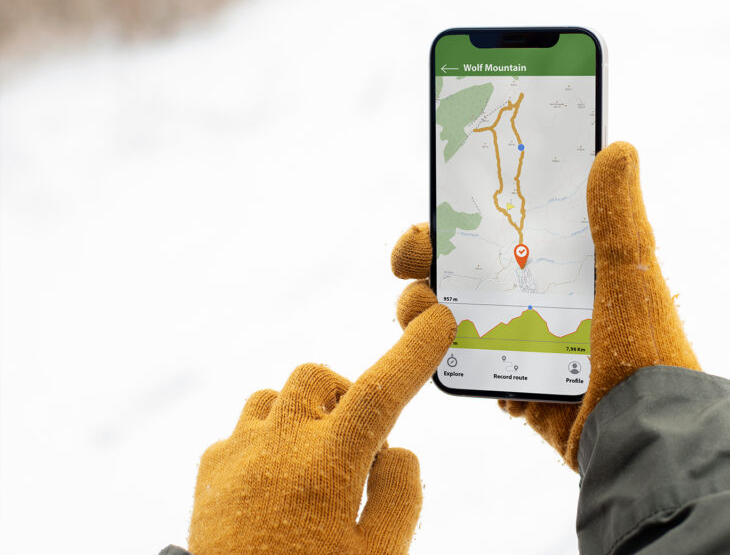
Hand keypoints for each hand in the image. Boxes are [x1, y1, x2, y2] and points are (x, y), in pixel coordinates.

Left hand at [188, 305, 455, 554]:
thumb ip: (401, 493)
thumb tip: (395, 449)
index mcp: (328, 467)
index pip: (383, 390)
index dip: (415, 350)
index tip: (437, 318)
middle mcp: (278, 447)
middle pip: (321, 380)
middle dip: (349, 398)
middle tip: (361, 451)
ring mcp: (237, 455)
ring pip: (276, 397)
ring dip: (306, 416)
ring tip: (316, 465)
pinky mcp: (210, 471)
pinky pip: (245, 428)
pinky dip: (270, 440)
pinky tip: (277, 485)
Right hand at [391, 141, 699, 470]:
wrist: (646, 439)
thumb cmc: (645, 350)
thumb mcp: (631, 274)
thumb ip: (617, 217)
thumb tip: (618, 148)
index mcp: (572, 268)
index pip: (509, 229)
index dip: (465, 218)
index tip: (433, 210)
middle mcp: (547, 302)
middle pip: (470, 272)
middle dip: (429, 263)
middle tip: (410, 262)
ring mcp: (530, 347)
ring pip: (459, 322)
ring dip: (429, 314)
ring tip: (427, 315)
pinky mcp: (522, 389)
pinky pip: (476, 371)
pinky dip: (461, 365)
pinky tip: (469, 362)